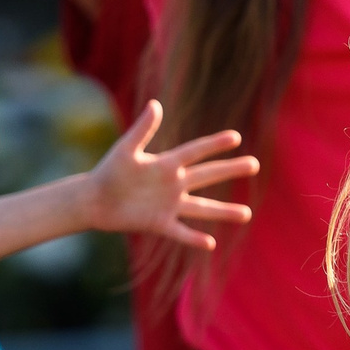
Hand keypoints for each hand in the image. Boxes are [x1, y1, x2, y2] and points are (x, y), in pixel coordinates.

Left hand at [82, 102, 256, 248]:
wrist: (94, 200)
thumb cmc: (109, 171)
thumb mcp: (126, 149)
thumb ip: (143, 129)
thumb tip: (156, 105)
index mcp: (166, 164)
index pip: (195, 151)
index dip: (214, 144)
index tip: (235, 137)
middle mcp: (174, 184)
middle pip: (207, 175)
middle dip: (230, 170)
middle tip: (254, 164)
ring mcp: (169, 205)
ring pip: (202, 208)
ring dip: (224, 211)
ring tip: (247, 214)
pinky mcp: (159, 223)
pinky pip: (181, 232)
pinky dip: (194, 239)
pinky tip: (210, 243)